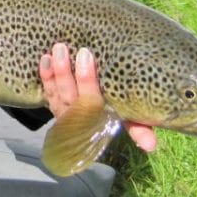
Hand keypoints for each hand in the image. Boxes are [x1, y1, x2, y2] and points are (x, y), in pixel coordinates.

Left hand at [39, 43, 156, 151]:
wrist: (93, 116)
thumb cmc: (118, 110)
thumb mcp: (131, 120)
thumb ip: (140, 129)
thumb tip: (151, 147)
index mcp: (101, 119)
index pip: (97, 106)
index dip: (91, 85)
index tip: (89, 58)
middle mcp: (81, 117)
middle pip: (77, 98)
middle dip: (78, 76)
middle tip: (83, 52)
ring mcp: (65, 112)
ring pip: (60, 93)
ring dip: (59, 72)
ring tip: (60, 49)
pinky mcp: (55, 106)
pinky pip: (48, 92)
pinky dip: (46, 77)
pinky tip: (44, 59)